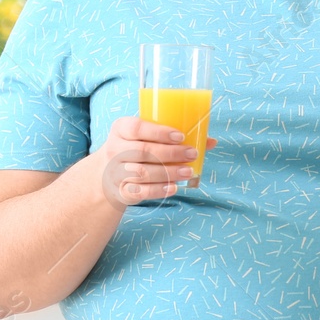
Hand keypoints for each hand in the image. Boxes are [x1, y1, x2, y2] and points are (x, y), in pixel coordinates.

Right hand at [97, 115, 216, 205]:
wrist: (109, 171)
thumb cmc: (136, 147)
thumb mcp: (147, 135)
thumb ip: (174, 136)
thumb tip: (210, 141)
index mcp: (121, 128)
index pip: (137, 127)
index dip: (160, 132)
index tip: (181, 136)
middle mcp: (115, 148)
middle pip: (143, 151)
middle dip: (171, 153)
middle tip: (191, 154)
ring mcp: (116, 171)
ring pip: (142, 173)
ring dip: (168, 172)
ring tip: (188, 171)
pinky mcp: (120, 190)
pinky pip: (140, 191)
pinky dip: (158, 190)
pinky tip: (174, 187)